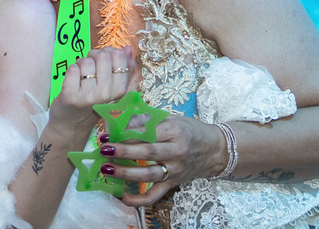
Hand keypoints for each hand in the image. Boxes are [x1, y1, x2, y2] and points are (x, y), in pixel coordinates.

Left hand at [49, 48, 136, 135]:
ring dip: (81, 63)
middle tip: (91, 67)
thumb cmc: (93, 100)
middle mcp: (106, 95)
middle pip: (103, 56)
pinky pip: (72, 69)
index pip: (119, 57)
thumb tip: (127, 48)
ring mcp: (89, 97)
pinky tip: (73, 80)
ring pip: (86, 61)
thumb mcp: (111, 86)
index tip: (104, 60)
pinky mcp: (71, 97)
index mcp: (120, 91)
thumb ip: (123, 67)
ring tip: (81, 75)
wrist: (72, 123)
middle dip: (94, 56)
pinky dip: (71, 70)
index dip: (109, 52)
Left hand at [97, 115, 227, 206]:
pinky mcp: (174, 184)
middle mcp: (176, 151)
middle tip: (104, 149)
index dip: (125, 132)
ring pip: (149, 174)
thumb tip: (118, 119)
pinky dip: (138, 199)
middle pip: (147, 152)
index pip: (147, 132)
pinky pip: (155, 195)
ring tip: (107, 169)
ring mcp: (175, 170)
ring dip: (126, 173)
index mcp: (174, 131)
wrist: (214, 150)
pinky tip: (121, 196)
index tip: (107, 133)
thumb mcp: (170, 118)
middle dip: (123, 151)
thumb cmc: (189, 130)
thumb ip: (145, 118)